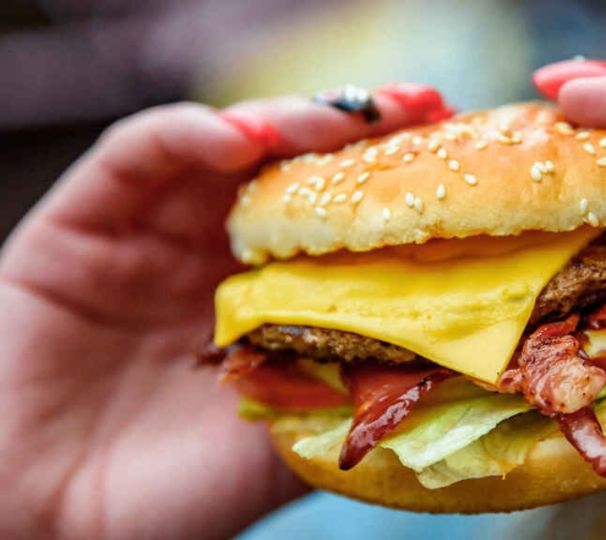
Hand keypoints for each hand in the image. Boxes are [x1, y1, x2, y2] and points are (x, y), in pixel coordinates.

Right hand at [0, 85, 450, 538]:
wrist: (48, 528)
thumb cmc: (168, 500)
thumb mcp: (285, 447)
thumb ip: (350, 399)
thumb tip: (454, 359)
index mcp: (270, 300)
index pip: (339, 220)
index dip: (394, 184)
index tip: (456, 153)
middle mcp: (217, 257)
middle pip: (293, 170)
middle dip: (356, 135)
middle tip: (419, 109)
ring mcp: (152, 235)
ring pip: (226, 150)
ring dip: (285, 124)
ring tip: (341, 120)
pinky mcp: (83, 225)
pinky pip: (135, 158)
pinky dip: (186, 137)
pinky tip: (236, 139)